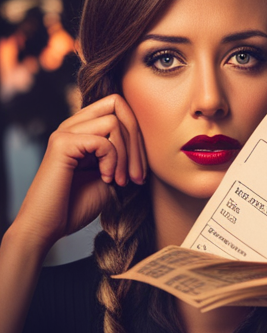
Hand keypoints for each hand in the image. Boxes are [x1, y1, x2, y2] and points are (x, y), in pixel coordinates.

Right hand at [9, 94, 146, 253]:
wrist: (49, 227)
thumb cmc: (79, 204)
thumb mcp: (113, 174)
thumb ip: (126, 152)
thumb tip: (150, 135)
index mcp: (84, 128)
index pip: (118, 104)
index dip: (137, 133)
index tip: (139, 168)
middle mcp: (72, 124)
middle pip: (119, 106)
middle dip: (138, 144)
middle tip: (137, 177)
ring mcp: (65, 131)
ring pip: (114, 122)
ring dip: (126, 155)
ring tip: (121, 181)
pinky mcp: (62, 143)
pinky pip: (104, 140)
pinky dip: (113, 161)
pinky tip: (106, 179)